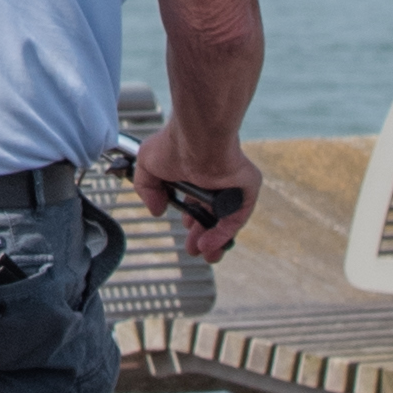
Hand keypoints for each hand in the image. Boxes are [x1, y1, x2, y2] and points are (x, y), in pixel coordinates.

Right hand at [134, 117, 258, 254]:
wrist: (197, 138)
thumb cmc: (173, 144)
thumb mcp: (146, 166)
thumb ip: (147, 189)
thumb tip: (156, 211)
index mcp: (196, 174)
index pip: (197, 201)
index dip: (190, 218)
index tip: (184, 227)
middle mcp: (215, 181)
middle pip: (213, 215)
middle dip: (201, 235)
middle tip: (192, 250)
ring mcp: (232, 186)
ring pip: (226, 220)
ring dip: (214, 240)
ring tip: (203, 254)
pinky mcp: (246, 190)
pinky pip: (236, 217)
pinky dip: (223, 233)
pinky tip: (209, 244)